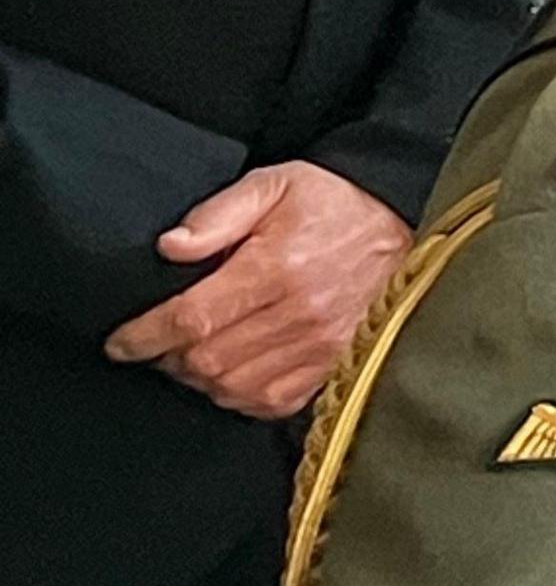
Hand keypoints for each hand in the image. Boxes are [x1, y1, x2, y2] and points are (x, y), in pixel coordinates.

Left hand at [102, 162, 409, 419]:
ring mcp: (321, 348)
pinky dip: (237, 396)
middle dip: (167, 358)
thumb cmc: (335, 205)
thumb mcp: (276, 184)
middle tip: (155, 345)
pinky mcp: (334, 368)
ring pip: (233, 387)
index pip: (193, 317)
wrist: (404, 229)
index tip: (120, 342)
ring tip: (188, 358)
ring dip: (199, 379)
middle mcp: (301, 315)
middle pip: (207, 360)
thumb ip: (218, 213)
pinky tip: (228, 374)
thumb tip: (170, 248)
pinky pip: (269, 402)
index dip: (145, 335)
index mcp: (279, 268)